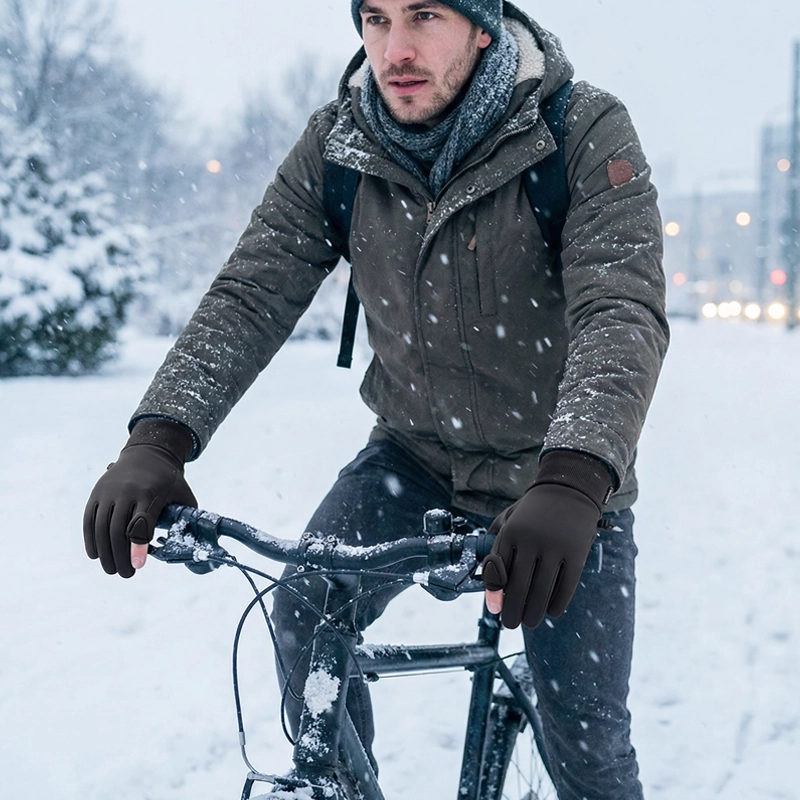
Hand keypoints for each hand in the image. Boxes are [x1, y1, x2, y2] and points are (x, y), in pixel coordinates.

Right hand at [83, 420, 196, 577]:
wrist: (147, 453)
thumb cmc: (169, 480)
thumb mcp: (183, 493)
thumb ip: (187, 516)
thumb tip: (196, 543)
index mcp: (150, 492)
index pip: (141, 524)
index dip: (138, 547)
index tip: (138, 566)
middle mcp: (126, 491)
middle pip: (118, 530)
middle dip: (120, 556)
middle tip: (127, 574)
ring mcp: (108, 492)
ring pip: (101, 528)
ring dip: (105, 553)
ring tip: (112, 570)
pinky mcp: (96, 494)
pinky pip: (89, 520)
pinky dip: (90, 539)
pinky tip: (96, 555)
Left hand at [482, 483, 600, 628]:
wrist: (569, 489)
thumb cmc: (533, 511)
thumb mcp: (508, 519)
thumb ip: (495, 547)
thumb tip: (490, 591)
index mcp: (510, 532)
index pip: (497, 571)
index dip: (494, 595)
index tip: (495, 610)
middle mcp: (530, 540)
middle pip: (518, 587)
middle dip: (512, 612)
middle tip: (511, 623)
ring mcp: (555, 546)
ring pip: (541, 592)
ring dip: (533, 614)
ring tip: (529, 621)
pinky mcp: (576, 553)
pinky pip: (565, 587)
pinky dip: (556, 605)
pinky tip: (551, 611)